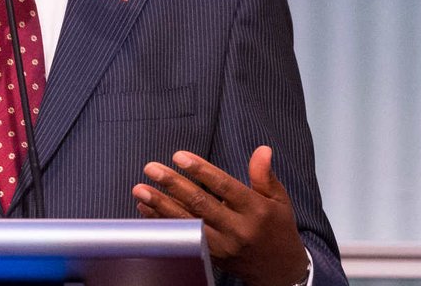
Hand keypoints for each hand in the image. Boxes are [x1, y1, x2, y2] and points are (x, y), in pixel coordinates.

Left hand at [131, 146, 308, 285]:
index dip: (201, 171)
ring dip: (160, 205)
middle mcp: (237, 228)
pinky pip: (183, 236)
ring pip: (187, 222)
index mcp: (255, 210)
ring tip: (140, 189)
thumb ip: (265, 175)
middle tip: (151, 169)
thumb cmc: (278, 229)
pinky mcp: (211, 255)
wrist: (280, 271)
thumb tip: (262, 149)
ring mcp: (223, 245)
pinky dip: (163, 223)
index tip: (180, 157)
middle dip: (173, 185)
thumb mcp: (279, 200)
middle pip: (201, 203)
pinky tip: (146, 209)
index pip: (225, 186)